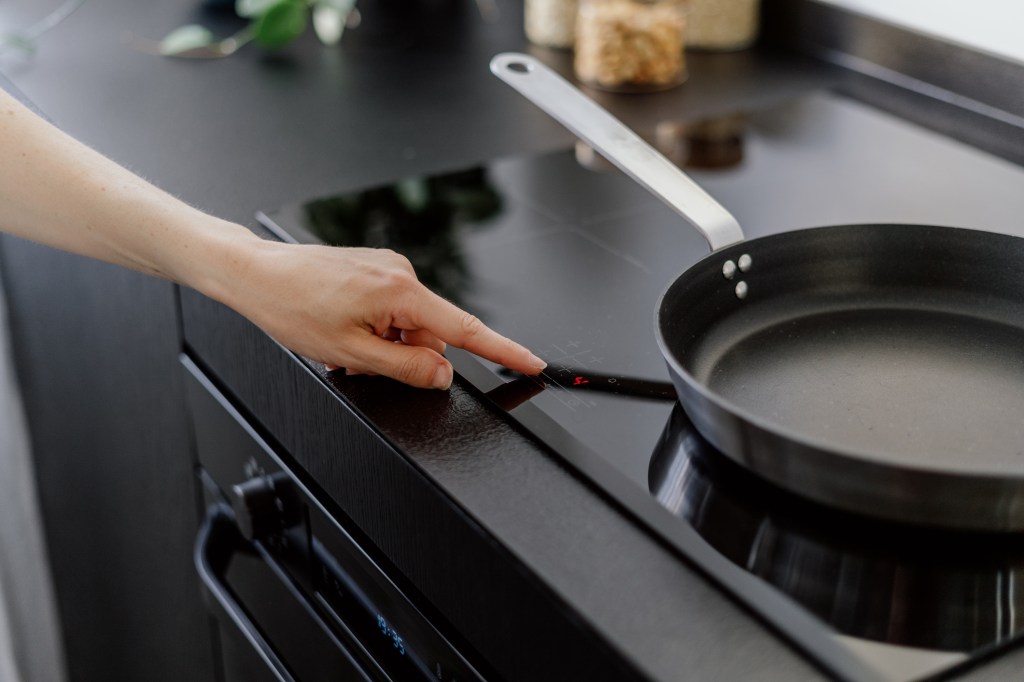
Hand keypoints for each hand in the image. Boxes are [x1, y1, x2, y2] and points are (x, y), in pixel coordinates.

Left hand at [222, 239, 545, 388]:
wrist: (255, 273)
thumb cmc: (292, 306)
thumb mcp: (352, 352)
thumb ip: (407, 367)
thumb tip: (443, 374)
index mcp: (401, 292)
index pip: (466, 329)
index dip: (503, 351)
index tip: (531, 362)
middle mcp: (401, 273)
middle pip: (431, 333)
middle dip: (405, 355)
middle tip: (359, 360)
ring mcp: (387, 269)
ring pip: (408, 324)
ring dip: (384, 344)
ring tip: (343, 344)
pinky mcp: (374, 269)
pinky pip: (392, 309)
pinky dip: (375, 327)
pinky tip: (343, 329)